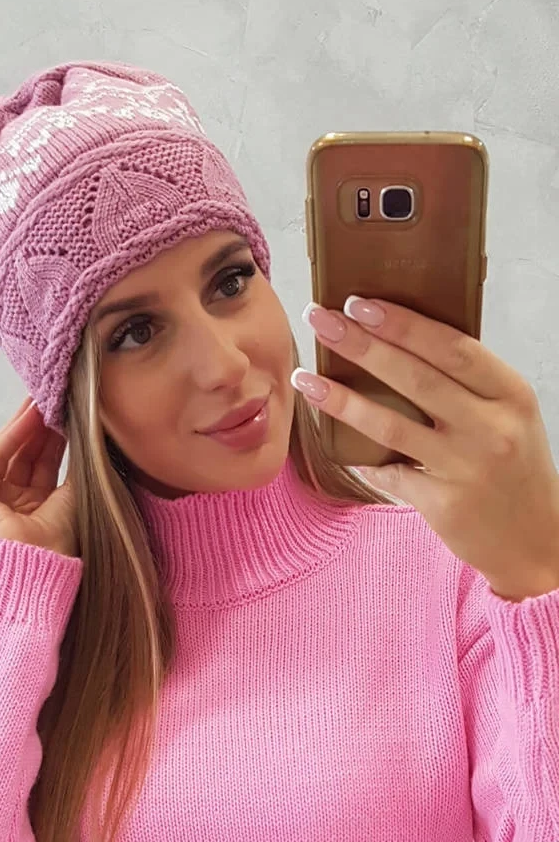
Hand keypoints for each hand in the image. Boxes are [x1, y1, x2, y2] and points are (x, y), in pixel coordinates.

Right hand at [0, 398, 77, 558]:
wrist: (34, 564)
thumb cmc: (58, 541)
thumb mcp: (74, 496)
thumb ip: (76, 468)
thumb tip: (88, 440)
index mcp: (40, 512)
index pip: (46, 466)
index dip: (56, 440)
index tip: (69, 415)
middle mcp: (15, 505)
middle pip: (29, 456)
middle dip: (42, 428)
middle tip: (57, 400)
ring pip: (12, 452)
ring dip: (29, 425)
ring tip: (47, 400)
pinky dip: (13, 433)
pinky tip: (30, 413)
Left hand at [293, 295, 558, 598]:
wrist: (534, 539)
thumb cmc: (514, 467)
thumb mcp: (508, 415)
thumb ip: (468, 383)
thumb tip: (399, 340)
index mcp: (511, 394)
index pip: (451, 347)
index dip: (402, 323)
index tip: (359, 303)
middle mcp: (491, 428)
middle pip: (415, 377)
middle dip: (361, 345)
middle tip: (319, 319)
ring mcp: (466, 467)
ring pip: (391, 425)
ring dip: (342, 399)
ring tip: (306, 378)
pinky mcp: (443, 503)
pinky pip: (388, 473)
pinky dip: (361, 458)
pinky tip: (334, 441)